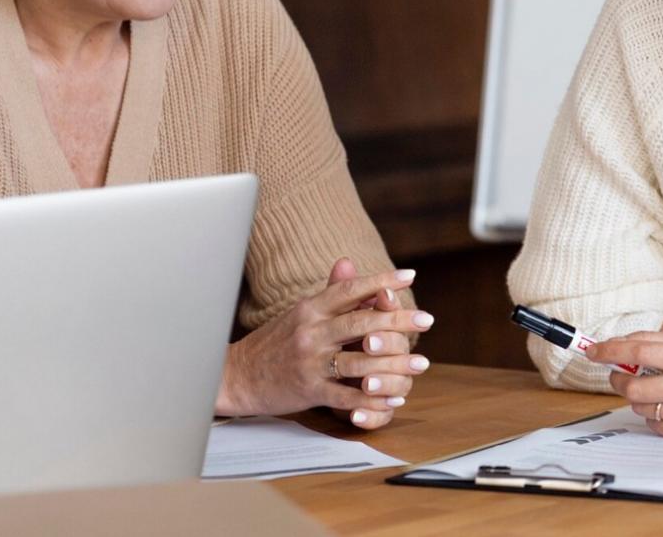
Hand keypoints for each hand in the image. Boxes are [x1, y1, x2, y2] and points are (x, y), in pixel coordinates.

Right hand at [218, 258, 432, 429]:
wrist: (235, 376)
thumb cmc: (275, 341)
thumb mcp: (301, 312)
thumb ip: (329, 291)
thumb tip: (350, 263)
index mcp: (311, 308)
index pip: (350, 289)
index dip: (381, 281)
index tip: (410, 276)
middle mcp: (311, 331)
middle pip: (361, 322)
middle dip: (398, 320)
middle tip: (427, 319)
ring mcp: (309, 362)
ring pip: (359, 360)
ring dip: (394, 363)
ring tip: (421, 363)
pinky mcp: (308, 390)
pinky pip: (345, 395)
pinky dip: (372, 398)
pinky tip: (394, 398)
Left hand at [592, 332, 662, 438]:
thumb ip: (656, 340)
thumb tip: (620, 343)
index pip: (640, 351)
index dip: (611, 351)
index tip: (593, 351)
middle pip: (635, 388)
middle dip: (619, 380)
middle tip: (618, 373)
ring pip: (642, 408)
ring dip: (637, 398)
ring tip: (653, 388)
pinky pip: (656, 425)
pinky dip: (653, 414)